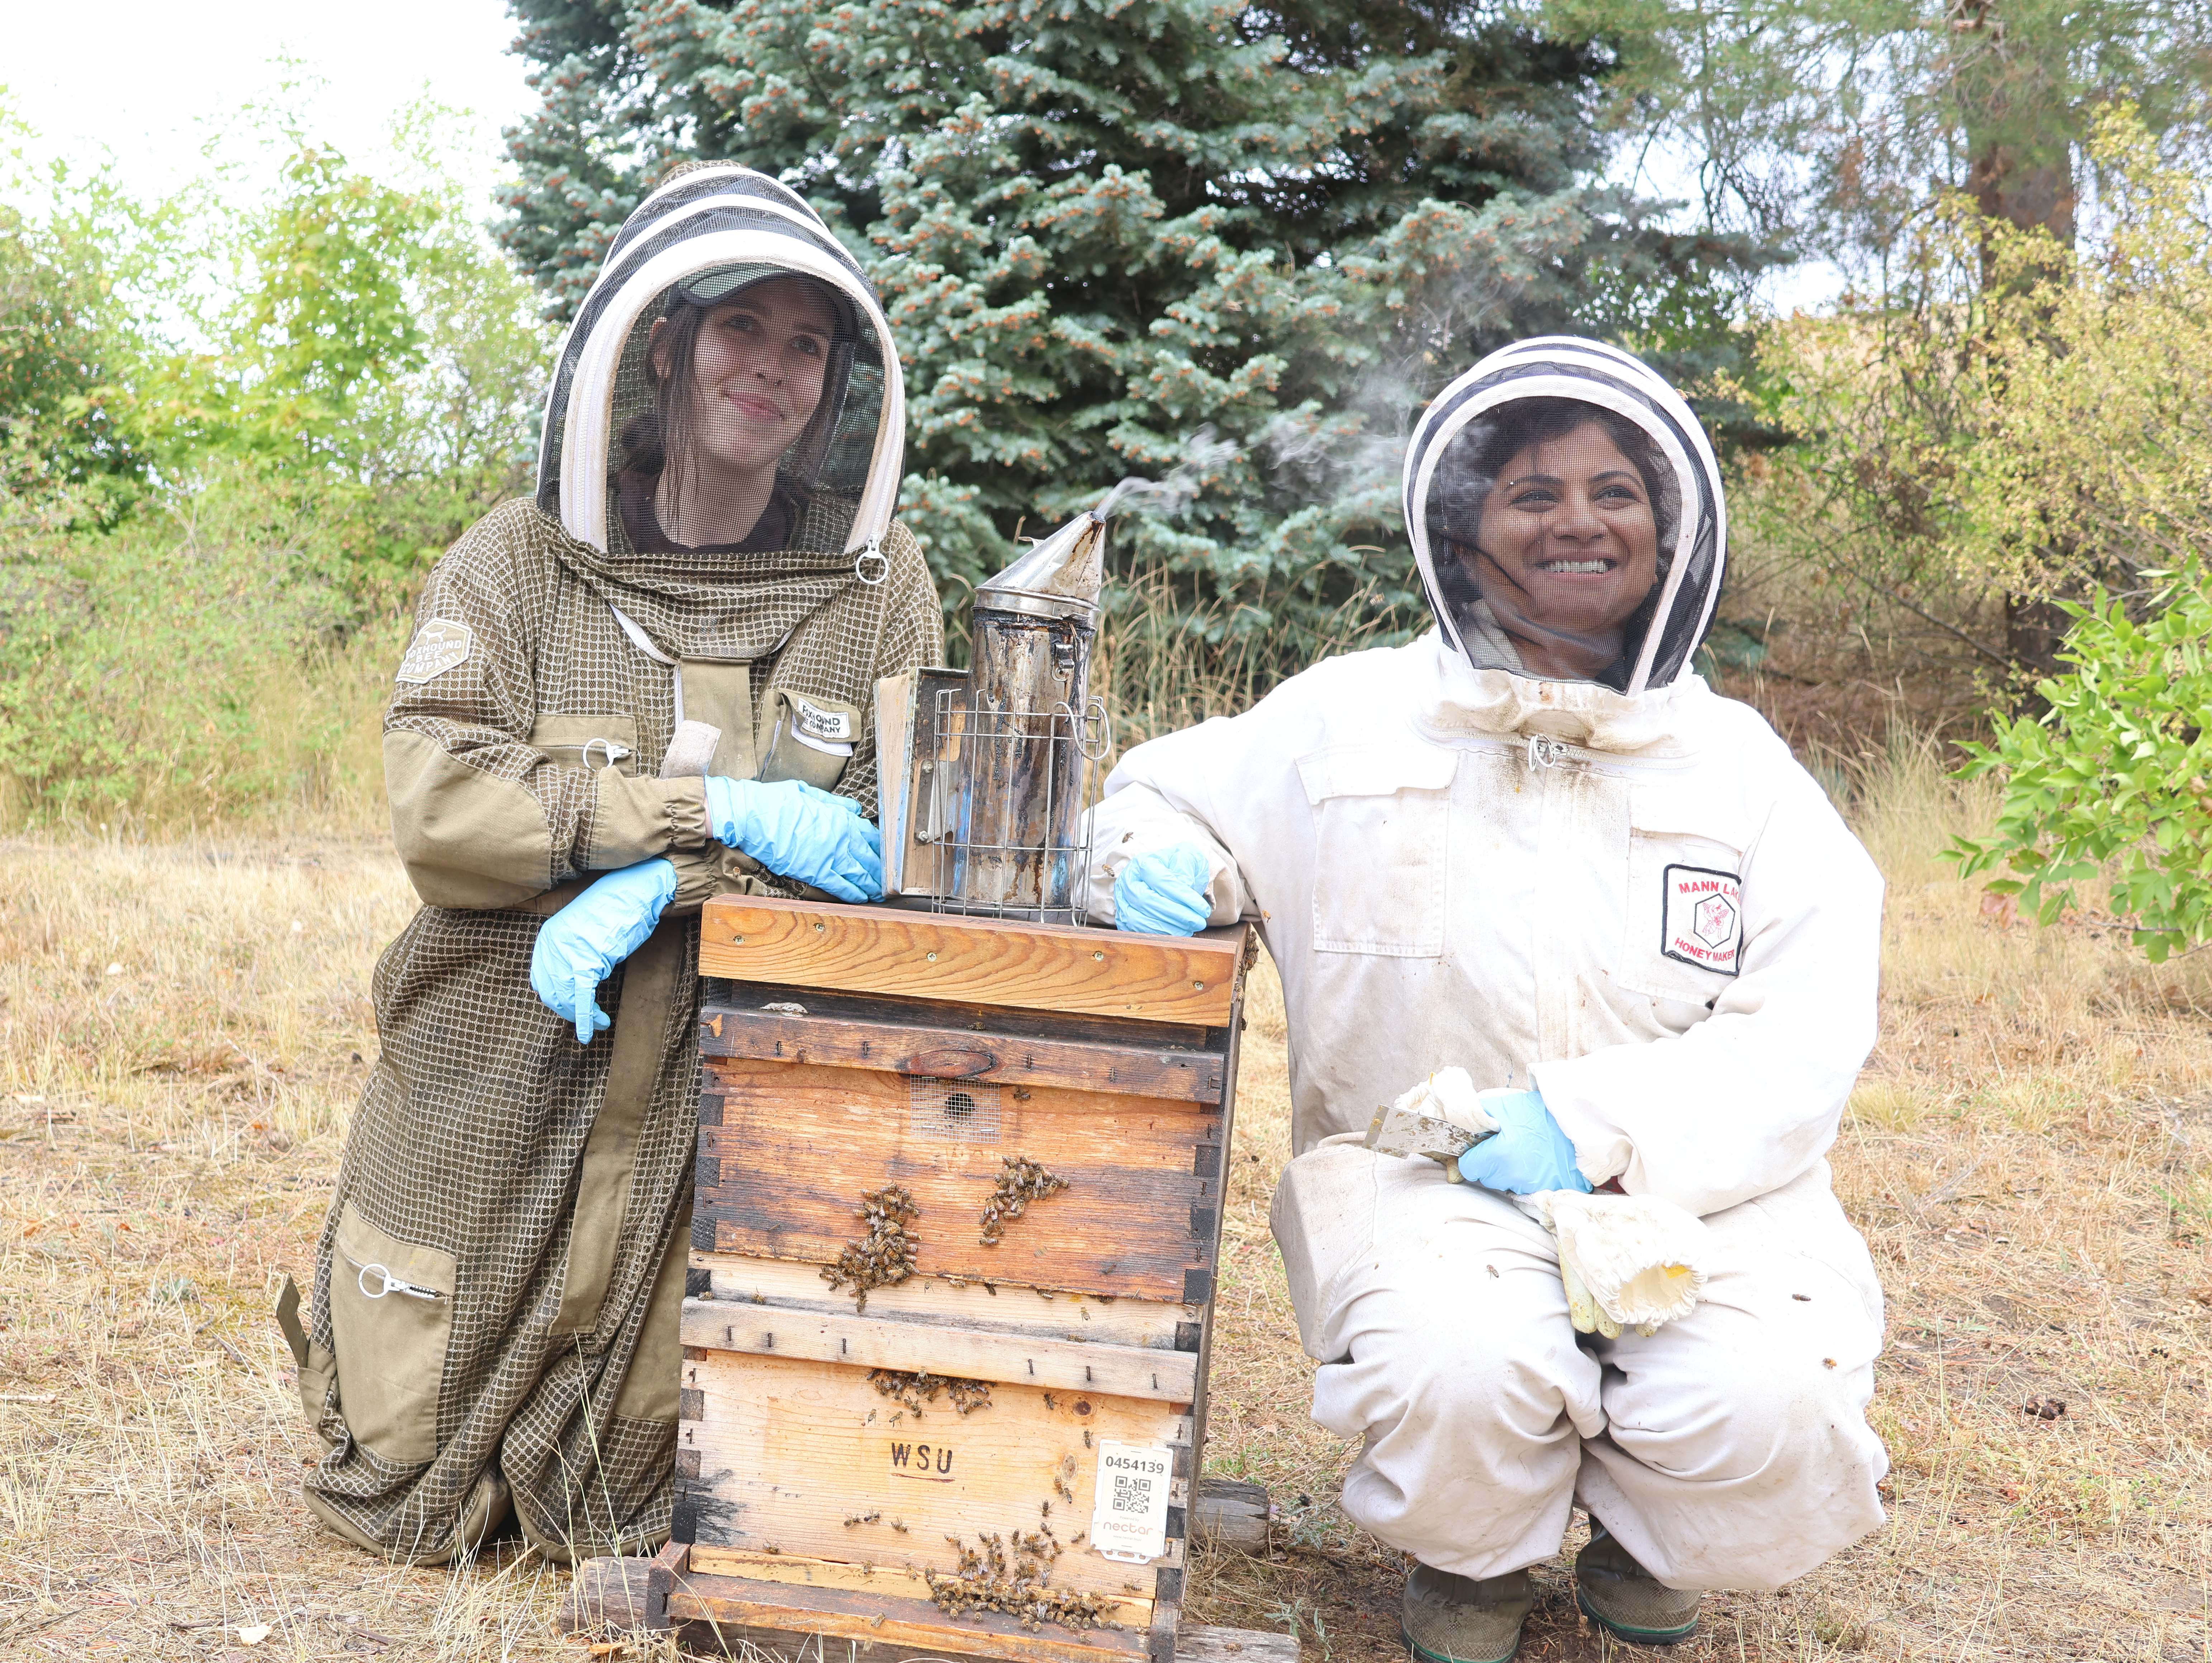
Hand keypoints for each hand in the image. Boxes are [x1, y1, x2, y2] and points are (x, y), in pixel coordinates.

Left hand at [530, 859, 677, 1042]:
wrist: (634, 893)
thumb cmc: (613, 912)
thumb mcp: (579, 932)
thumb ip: (567, 953)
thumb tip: (567, 985)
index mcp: (547, 938)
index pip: (541, 981)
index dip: (557, 1000)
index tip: (572, 1008)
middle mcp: (552, 946)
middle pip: (552, 994)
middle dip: (569, 1012)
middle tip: (589, 1021)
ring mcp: (569, 954)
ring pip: (568, 999)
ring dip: (583, 1017)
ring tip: (600, 1022)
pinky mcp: (589, 962)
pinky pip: (583, 999)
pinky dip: (585, 1020)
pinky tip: (590, 1032)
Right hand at [705, 776, 881, 902]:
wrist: (753, 815)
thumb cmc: (777, 801)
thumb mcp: (811, 793)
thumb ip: (836, 803)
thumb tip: (856, 809)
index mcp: (841, 817)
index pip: (871, 836)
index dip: (881, 849)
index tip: (888, 857)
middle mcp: (841, 837)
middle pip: (870, 858)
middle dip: (882, 871)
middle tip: (890, 881)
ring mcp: (829, 856)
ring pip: (859, 874)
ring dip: (871, 885)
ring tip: (880, 894)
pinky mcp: (814, 871)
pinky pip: (840, 885)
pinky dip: (853, 893)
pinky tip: (861, 899)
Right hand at [1113, 843, 1213, 935]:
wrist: (1166, 874)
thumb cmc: (1178, 867)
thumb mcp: (1187, 857)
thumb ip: (1187, 866)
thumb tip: (1185, 885)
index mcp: (1143, 863)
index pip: (1160, 880)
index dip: (1183, 896)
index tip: (1203, 908)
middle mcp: (1128, 882)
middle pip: (1147, 901)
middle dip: (1177, 915)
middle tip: (1199, 922)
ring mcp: (1122, 901)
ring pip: (1139, 919)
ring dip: (1168, 928)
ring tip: (1191, 928)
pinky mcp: (1124, 919)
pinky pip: (1137, 932)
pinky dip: (1159, 935)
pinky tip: (1178, 933)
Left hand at [1456, 1087, 1590, 1193]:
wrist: (1579, 1123)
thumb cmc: (1540, 1113)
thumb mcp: (1503, 1105)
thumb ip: (1475, 1116)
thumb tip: (1457, 1123)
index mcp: (1498, 1157)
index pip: (1468, 1167)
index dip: (1472, 1155)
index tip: (1480, 1147)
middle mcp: (1512, 1177)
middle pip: (1486, 1178)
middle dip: (1490, 1164)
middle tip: (1505, 1146)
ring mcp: (1531, 1188)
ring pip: (1506, 1184)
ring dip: (1508, 1172)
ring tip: (1523, 1151)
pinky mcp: (1547, 1192)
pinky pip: (1526, 1189)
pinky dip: (1528, 1178)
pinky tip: (1536, 1162)